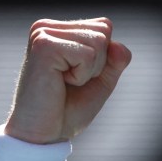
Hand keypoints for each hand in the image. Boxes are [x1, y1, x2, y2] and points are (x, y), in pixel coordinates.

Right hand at [4, 18, 131, 143]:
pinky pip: (88, 54)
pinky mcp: (43, 46)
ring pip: (98, 41)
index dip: (104, 58)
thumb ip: (116, 60)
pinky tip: (60, 82)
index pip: (104, 26)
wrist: (43, 134)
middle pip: (103, 31)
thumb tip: (118, 45)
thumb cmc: (68, 109)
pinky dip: (82, 75)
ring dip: (89, 71)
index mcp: (58, 30)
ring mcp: (43, 33)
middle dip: (98, 64)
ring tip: (64, 82)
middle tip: (71, 81)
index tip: (78, 75)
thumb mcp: (102, 80)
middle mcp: (47, 26)